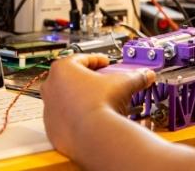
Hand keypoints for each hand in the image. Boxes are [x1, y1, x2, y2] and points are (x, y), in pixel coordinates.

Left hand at [40, 54, 154, 158]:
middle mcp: (51, 86)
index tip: (105, 64)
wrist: (94, 135)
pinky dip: (74, 118)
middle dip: (86, 79)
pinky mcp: (51, 128)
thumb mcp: (123, 84)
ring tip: (96, 102)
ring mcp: (49, 108)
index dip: (97, 60)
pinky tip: (88, 120)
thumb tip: (145, 75)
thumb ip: (135, 76)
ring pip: (64, 99)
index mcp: (63, 69)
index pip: (81, 58)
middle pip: (69, 78)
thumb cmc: (101, 105)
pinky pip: (63, 119)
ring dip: (78, 99)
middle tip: (101, 83)